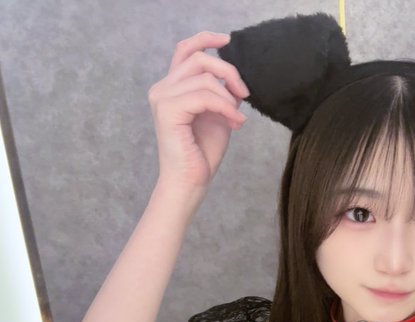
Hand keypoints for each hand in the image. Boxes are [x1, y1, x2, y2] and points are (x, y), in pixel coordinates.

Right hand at [148, 31, 249, 190]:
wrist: (191, 182)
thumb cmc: (202, 153)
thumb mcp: (219, 115)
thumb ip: (223, 93)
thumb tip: (235, 78)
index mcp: (172, 88)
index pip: (185, 51)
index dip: (206, 40)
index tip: (228, 41)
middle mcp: (162, 89)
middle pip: (199, 59)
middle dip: (228, 72)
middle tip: (245, 94)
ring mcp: (162, 98)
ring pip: (205, 78)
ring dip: (229, 98)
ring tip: (237, 120)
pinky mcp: (168, 110)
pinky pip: (204, 95)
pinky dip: (225, 107)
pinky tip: (235, 124)